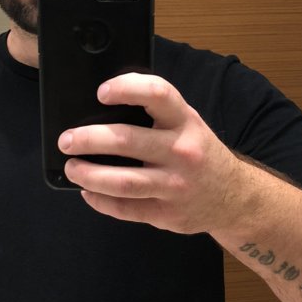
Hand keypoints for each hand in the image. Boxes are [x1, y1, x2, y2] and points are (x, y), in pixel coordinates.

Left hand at [59, 73, 242, 233]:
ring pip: (122, 181)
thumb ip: (156, 115)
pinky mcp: (166, 213)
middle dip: (89, 139)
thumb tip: (103, 108)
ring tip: (71, 168)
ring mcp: (174, 185)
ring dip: (88, 174)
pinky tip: (88, 191)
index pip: (157, 94)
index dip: (127, 88)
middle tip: (67, 140)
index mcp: (185, 122)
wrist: (234, 198)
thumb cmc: (200, 154)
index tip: (101, 92)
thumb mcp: (188, 124)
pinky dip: (100, 200)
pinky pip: (125, 208)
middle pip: (127, 140)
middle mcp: (182, 151)